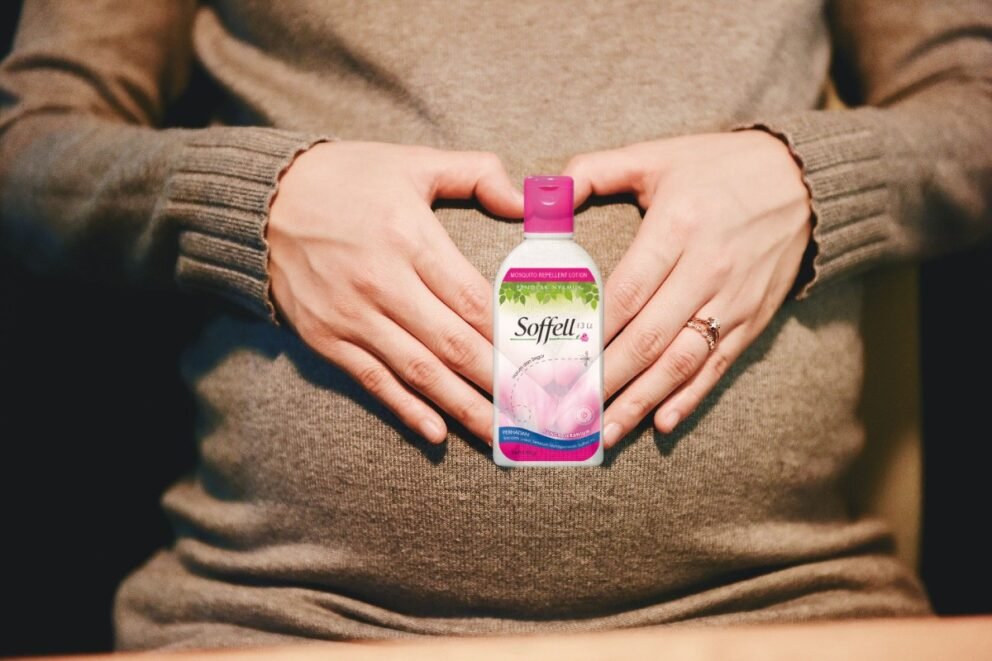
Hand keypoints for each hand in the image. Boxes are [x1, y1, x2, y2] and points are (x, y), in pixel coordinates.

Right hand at [266, 141, 522, 444]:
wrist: (262, 200)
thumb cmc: (347, 178)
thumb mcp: (412, 163)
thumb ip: (476, 174)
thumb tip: (526, 201)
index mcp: (409, 237)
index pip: (472, 300)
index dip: (512, 336)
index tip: (544, 363)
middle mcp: (381, 282)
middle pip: (454, 345)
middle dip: (500, 382)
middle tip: (537, 411)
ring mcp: (351, 316)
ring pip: (420, 372)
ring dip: (464, 407)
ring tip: (502, 434)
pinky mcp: (326, 339)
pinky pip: (374, 381)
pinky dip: (406, 409)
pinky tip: (438, 433)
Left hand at [562, 130, 811, 447]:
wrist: (803, 180)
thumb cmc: (717, 168)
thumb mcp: (655, 156)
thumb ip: (594, 172)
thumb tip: (544, 196)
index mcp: (678, 227)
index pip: (627, 292)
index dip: (592, 332)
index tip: (558, 361)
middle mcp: (708, 269)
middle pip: (649, 337)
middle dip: (606, 380)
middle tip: (569, 411)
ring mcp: (734, 300)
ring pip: (682, 362)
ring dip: (641, 401)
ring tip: (604, 432)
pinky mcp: (753, 319)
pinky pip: (719, 366)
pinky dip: (690, 398)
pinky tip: (662, 423)